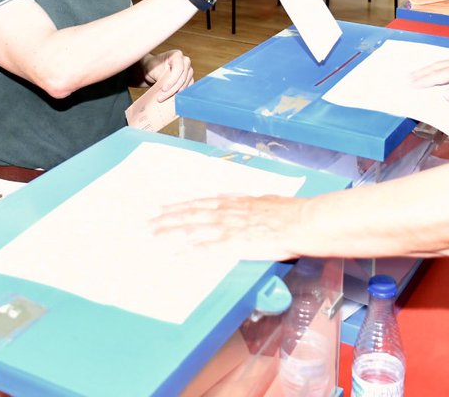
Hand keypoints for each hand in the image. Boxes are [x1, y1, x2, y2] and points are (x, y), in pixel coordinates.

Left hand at [141, 50, 193, 101]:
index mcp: (177, 55)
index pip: (179, 68)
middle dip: (172, 89)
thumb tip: (167, 88)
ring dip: (174, 93)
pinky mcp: (189, 80)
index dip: (172, 80)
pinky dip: (179, 94)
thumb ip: (161, 76)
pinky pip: (187, 88)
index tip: (164, 89)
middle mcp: (185, 62)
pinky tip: (170, 98)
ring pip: (185, 84)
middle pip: (183, 78)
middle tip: (161, 97)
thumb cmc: (152, 67)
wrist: (152, 71)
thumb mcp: (153, 70)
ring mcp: (188, 71)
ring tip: (163, 98)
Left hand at [151, 193, 306, 261]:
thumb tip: (225, 194)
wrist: (301, 222)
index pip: (198, 204)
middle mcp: (227, 213)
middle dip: (166, 218)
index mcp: (233, 203)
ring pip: (194, 229)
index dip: (178, 206)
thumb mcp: (262, 198)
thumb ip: (241, 198)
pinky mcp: (235, 244)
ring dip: (172, 232)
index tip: (160, 207)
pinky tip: (177, 255)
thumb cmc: (288, 212)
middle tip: (146, 221)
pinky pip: (208, 249)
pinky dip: (191, 251)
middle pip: (190, 215)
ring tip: (153, 236)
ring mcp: (229, 228)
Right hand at [410, 33, 448, 100]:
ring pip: (442, 63)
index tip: (410, 84)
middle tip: (408, 77)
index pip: (437, 76)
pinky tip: (444, 66)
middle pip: (436, 68)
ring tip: (420, 71)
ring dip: (429, 68)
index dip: (423, 81)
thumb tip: (446, 96)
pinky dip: (441, 65)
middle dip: (421, 74)